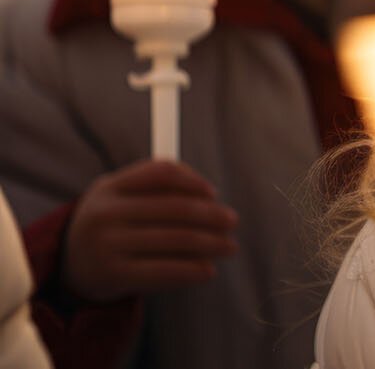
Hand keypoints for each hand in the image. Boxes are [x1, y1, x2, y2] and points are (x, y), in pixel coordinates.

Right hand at [61, 160, 238, 302]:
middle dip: (211, 215)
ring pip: (175, 240)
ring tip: (229, 247)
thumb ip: (156, 184)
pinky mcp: (114, 275)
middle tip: (232, 221)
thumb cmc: (110, 224)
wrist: (69, 267)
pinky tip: (208, 270)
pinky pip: (164, 271)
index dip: (193, 181)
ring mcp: (107, 245)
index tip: (213, 193)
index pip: (162, 173)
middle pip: (174, 208)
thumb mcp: (119, 195)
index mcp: (109, 187)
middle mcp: (105, 214)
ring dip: (211, 243)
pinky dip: (192, 270)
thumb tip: (208, 193)